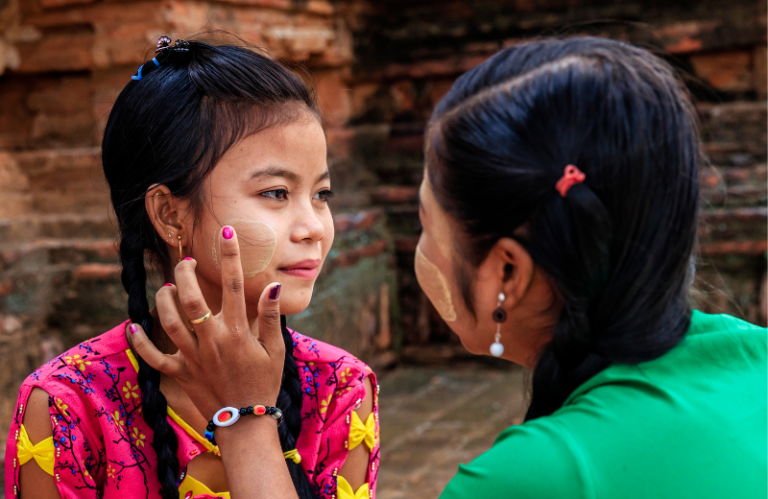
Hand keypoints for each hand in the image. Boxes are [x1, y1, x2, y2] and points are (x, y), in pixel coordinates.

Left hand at [127, 225, 284, 418]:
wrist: (246, 423)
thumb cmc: (264, 383)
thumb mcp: (276, 350)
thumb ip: (270, 317)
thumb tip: (273, 285)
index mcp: (238, 333)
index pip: (234, 286)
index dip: (231, 256)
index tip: (227, 232)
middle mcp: (212, 341)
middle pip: (192, 299)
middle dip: (186, 273)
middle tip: (187, 260)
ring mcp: (193, 357)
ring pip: (169, 322)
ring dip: (164, 300)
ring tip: (168, 287)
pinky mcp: (181, 373)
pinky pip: (154, 357)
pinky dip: (140, 342)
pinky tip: (133, 325)